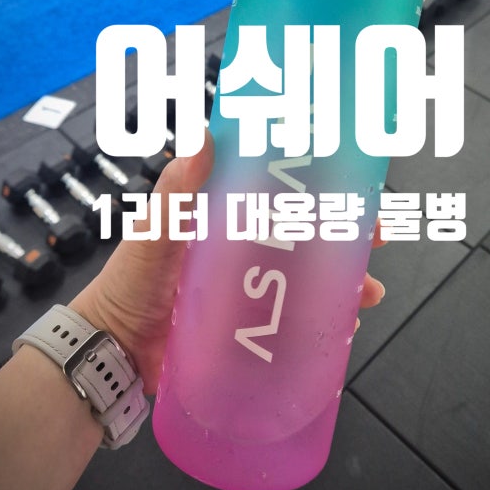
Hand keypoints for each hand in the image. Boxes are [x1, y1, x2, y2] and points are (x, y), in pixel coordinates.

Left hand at [70, 131, 386, 393]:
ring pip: (309, 282)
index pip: (277, 194)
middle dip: (345, 237)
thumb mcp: (154, 232)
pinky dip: (323, 324)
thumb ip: (177, 190)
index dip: (316, 186)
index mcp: (222, 220)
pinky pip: (295, 324)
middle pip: (304, 238)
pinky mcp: (250, 328)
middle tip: (375, 237)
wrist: (114, 351)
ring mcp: (248, 291)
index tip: (350, 182)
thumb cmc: (128, 285)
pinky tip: (343, 328)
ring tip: (367, 293)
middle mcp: (241, 253)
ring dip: (344, 284)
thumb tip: (203, 137)